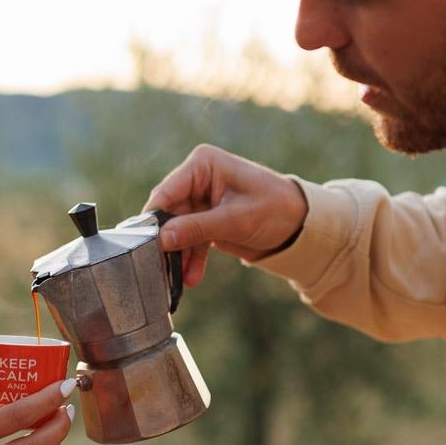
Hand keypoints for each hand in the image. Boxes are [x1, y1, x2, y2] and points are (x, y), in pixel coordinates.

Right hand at [145, 143, 307, 287]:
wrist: (301, 224)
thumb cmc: (275, 209)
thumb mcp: (236, 220)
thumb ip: (197, 228)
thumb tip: (162, 239)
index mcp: (203, 164)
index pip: (168, 191)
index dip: (154, 219)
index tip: (144, 245)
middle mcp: (198, 177)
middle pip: (169, 212)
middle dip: (167, 242)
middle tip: (160, 268)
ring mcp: (201, 198)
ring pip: (178, 229)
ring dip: (179, 254)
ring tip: (178, 280)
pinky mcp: (207, 217)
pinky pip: (191, 238)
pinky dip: (191, 257)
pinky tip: (191, 278)